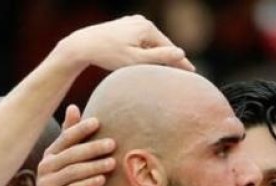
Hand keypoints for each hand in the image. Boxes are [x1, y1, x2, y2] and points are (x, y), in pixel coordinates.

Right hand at [31, 105, 115, 185]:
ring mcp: (47, 184)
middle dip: (92, 148)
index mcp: (50, 154)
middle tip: (112, 144)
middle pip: (71, 154)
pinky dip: (88, 184)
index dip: (80, 129)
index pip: (65, 138)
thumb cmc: (61, 184)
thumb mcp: (64, 161)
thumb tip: (73, 106)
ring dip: (94, 166)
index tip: (98, 122)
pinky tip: (102, 180)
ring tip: (112, 163)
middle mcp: (46, 167)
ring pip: (73, 172)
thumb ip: (69, 137)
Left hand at [56, 15, 194, 71]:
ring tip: (164, 70)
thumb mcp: (135, 60)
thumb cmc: (108, 55)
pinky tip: (145, 60)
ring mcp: (132, 21)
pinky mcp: (124, 25)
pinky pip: (140, 40)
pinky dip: (144, 50)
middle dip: (168, 58)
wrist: (83, 45)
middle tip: (181, 74)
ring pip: (150, 42)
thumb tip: (182, 53)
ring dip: (155, 54)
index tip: (193, 73)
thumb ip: (159, 58)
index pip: (169, 48)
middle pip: (160, 44)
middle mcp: (141, 20)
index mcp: (147, 28)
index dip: (180, 62)